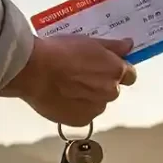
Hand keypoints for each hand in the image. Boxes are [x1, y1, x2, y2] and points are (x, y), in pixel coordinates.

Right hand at [0, 35, 136, 125]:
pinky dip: (76, 108)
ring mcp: (96, 108)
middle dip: (101, 83)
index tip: (104, 66)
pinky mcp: (81, 120)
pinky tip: (62, 97)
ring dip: (88, 97)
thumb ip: (113, 46)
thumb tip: (129, 46)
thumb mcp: (88, 41)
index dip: (116, 69)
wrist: (33, 71)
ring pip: (97, 102)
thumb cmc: (59, 52)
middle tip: (79, 74)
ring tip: (66, 86)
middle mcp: (110, 92)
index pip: (129, 74)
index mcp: (115, 71)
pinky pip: (84, 114)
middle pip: (112, 89)